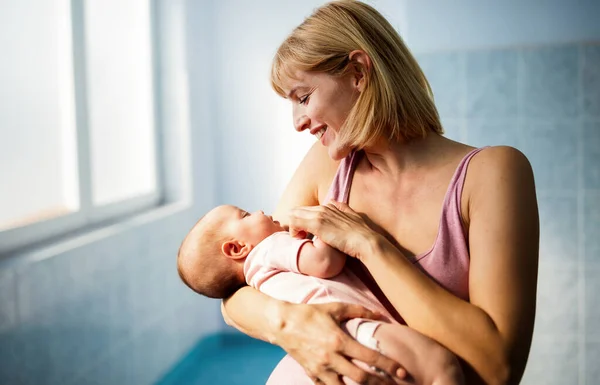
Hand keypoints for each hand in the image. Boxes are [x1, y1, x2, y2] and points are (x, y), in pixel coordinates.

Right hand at [275, 302, 405, 384]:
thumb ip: (358, 311)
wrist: (282, 324)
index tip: (403, 372)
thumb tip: (380, 314)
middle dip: (380, 384)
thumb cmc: (309, 314)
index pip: (370, 357)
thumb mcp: (334, 308)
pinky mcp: (312, 374)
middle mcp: (331, 358)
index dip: (389, 366)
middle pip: (361, 379)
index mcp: (339, 341)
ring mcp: (320, 369)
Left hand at [286, 202, 378, 260]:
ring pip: (294, 214)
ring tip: (300, 237)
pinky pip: (295, 222)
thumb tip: (335, 202)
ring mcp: (320, 215)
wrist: (365, 241)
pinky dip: (293, 230)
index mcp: (331, 206)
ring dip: (294, 226)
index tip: (306, 232)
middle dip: (296, 222)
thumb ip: (344, 209)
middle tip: (300, 235)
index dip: (304, 219)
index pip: (309, 209)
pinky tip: (299, 238)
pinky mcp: (316, 224)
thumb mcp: (353, 217)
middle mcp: (324, 208)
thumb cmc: (361, 234)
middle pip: (299, 210)